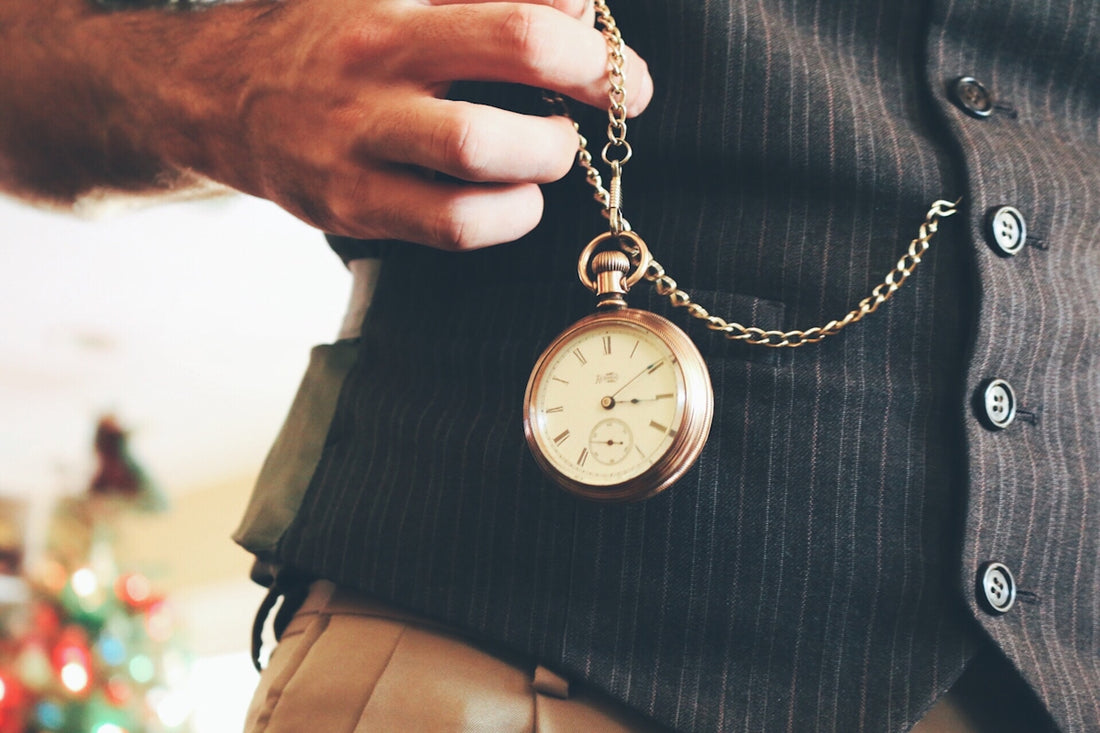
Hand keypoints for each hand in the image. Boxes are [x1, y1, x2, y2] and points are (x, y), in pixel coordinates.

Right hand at [2, 0, 652, 248]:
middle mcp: (373, 82)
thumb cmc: (334, 39)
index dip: (592, 62)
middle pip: (496, 115)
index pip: (520, 33)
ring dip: (534, 179)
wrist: (224, 93)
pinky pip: (447, 230)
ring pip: (471, 186)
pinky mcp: (350, 208)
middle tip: (584, 126)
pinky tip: (508, 200)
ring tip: (541, 163)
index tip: (625, 78)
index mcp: (396, 15)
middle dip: (568, 126)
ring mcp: (355, 152)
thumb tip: (578, 11)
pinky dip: (500, 220)